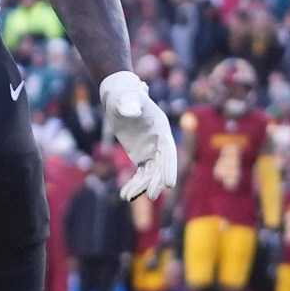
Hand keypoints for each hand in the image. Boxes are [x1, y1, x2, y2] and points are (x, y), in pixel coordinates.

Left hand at [100, 70, 177, 201]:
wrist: (119, 95)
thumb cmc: (124, 94)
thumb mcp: (126, 97)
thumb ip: (130, 103)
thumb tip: (131, 111)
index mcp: (160, 128)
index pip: (168, 151)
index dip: (170, 168)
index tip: (169, 184)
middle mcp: (159, 141)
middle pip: (161, 166)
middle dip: (156, 182)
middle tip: (150, 196)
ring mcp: (151, 149)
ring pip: (150, 173)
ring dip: (141, 186)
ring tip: (127, 196)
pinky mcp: (141, 155)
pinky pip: (141, 173)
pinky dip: (134, 184)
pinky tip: (125, 195)